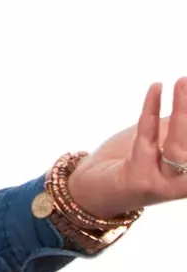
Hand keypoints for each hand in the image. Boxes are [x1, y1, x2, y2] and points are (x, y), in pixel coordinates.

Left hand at [66, 77, 186, 217]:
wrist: (94, 190)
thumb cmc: (133, 162)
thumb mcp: (162, 140)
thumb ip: (179, 125)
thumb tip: (186, 91)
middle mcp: (185, 183)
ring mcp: (165, 184)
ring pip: (178, 145)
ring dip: (182, 110)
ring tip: (182, 81)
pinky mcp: (141, 180)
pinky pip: (146, 137)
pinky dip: (150, 109)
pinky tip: (156, 88)